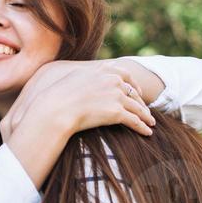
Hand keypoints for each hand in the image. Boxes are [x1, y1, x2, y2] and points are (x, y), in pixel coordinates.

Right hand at [1, 59, 155, 140]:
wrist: (53, 110)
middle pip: (132, 89)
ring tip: (150, 122)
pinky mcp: (116, 111)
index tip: (134, 90)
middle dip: (141, 99)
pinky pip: (135, 120)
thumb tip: (65, 86)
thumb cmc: (51, 100)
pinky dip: (143, 126)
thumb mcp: (60, 82)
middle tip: (146, 108)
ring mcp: (114, 94)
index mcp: (99, 70)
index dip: (130, 82)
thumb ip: (69, 82)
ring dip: (145, 115)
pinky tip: (147, 132)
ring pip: (137, 105)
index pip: (122, 72)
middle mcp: (110, 79)